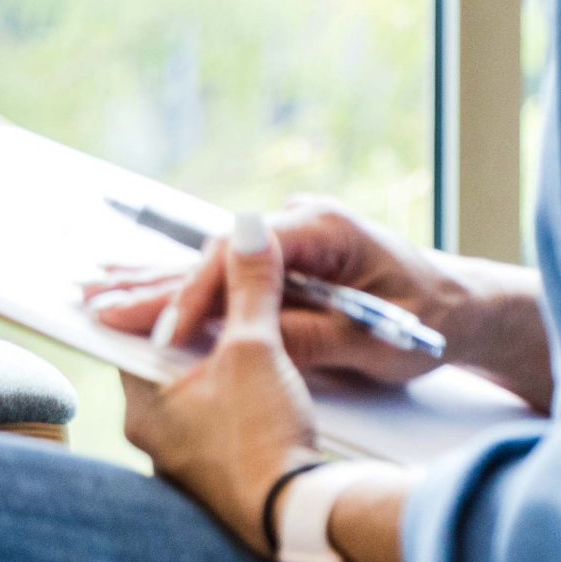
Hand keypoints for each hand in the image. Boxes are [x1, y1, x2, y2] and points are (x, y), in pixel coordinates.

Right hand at [88, 195, 460, 387]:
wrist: (467, 309)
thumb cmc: (431, 325)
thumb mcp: (371, 339)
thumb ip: (304, 330)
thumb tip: (243, 329)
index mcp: (320, 227)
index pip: (238, 256)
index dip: (195, 295)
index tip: (164, 333)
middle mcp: (299, 222)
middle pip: (211, 256)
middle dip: (151, 284)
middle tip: (93, 302)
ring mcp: (290, 240)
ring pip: (209, 264)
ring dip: (153, 282)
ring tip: (94, 289)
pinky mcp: (285, 262)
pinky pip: (225, 276)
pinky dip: (181, 288)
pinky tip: (138, 285)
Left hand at [119, 213, 320, 555]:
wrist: (302, 523)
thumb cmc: (264, 438)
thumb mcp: (257, 349)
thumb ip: (250, 287)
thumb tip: (247, 228)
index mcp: (143, 408)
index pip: (138, 340)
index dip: (160, 306)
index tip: (173, 281)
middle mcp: (154, 442)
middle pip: (169, 370)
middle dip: (193, 339)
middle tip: (216, 309)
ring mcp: (186, 467)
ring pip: (197, 402)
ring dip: (218, 375)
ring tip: (244, 348)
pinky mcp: (221, 486)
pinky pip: (221, 430)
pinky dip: (237, 407)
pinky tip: (262, 396)